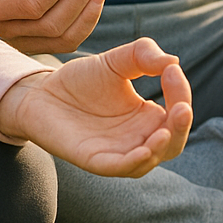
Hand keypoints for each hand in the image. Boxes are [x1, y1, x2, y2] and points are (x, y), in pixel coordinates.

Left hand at [0, 37, 192, 176]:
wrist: (41, 91)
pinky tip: (143, 150)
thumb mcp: (116, 61)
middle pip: (172, 142)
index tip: (171, 70)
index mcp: (147, 117)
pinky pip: (119, 168)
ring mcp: (117, 151)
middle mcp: (137, 138)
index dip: (181, 92)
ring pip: (150, 159)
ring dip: (160, 148)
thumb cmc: (81, 80)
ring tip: (163, 132)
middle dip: (180, 128)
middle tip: (182, 108)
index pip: (177, 111)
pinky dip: (134, 162)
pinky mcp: (95, 160)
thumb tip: (173, 61)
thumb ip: (143, 54)